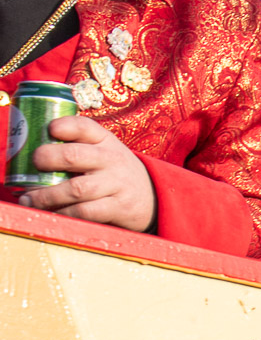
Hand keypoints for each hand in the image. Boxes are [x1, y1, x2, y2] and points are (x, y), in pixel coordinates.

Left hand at [16, 116, 155, 231]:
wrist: (154, 197)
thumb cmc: (114, 172)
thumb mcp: (104, 152)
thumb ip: (77, 147)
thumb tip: (28, 151)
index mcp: (105, 141)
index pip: (85, 127)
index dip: (66, 126)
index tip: (50, 130)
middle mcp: (111, 160)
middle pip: (75, 156)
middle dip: (48, 159)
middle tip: (34, 164)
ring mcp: (116, 184)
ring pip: (76, 188)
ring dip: (48, 195)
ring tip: (29, 198)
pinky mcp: (118, 207)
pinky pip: (86, 212)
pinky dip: (65, 213)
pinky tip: (52, 213)